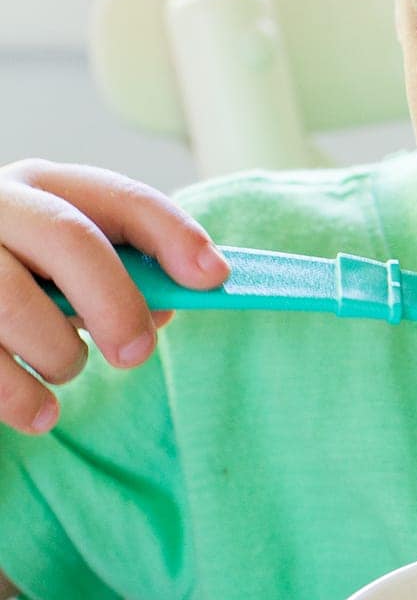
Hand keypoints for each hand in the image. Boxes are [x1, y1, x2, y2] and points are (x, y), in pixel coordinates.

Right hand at [0, 159, 228, 435]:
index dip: (173, 235)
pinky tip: (41, 413)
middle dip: (116, 300)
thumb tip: (168, 300)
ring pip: (16, 302)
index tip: (213, 279)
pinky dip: (20, 396)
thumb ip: (115, 273)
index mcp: (42, 186)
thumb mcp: (62, 265)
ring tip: (68, 372)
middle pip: (68, 238)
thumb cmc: (18, 281)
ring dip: (60, 354)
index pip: (119, 198)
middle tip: (137, 353)